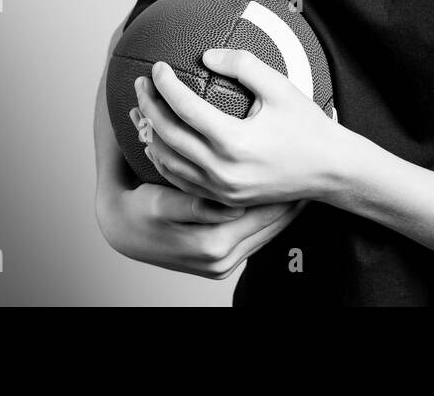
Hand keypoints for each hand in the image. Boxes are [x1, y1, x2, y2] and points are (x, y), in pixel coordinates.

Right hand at [95, 179, 305, 280]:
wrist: (123, 230)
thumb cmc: (141, 209)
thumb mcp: (160, 205)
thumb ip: (191, 206)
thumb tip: (225, 207)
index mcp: (210, 246)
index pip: (259, 215)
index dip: (279, 190)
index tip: (297, 168)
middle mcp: (220, 261)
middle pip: (269, 226)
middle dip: (290, 200)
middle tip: (311, 174)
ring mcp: (222, 265)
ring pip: (266, 233)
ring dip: (284, 211)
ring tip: (303, 184)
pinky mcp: (221, 264)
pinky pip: (254, 239)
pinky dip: (269, 220)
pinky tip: (281, 200)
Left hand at [133, 51, 348, 207]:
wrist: (331, 170)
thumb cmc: (308, 126)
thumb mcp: (280, 87)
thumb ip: (243, 65)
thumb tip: (206, 56)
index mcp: (234, 141)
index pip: (184, 108)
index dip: (165, 84)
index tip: (157, 66)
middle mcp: (222, 169)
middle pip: (168, 135)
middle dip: (147, 106)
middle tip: (139, 84)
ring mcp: (221, 188)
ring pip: (168, 162)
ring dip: (149, 134)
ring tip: (143, 111)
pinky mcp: (224, 198)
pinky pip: (181, 181)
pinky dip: (164, 160)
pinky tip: (160, 143)